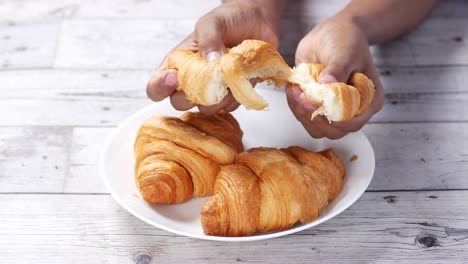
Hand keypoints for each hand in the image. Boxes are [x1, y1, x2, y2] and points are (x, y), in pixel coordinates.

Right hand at [146, 1, 282, 115]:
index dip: (160, 87)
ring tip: (231, 73)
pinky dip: (237, 95)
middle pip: (179, 103)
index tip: (174, 77)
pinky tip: (243, 76)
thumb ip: (208, 37)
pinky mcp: (232, 95)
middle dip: (193, 95)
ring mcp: (212, 90)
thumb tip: (210, 60)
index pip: (156, 86)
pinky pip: (230, 107)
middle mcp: (192, 80)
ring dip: (219, 97)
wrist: (258, 20)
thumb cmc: (230, 19)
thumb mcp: (213, 21)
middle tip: (210, 77)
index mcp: (179, 63)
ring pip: (207, 109)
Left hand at [286, 15, 383, 138]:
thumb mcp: (345, 51)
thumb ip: (338, 68)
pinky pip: (304, 117)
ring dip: (301, 113)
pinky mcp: (317, 107)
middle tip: (300, 96)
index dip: (332, 118)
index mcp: (369, 101)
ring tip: (295, 90)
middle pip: (334, 131)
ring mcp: (333, 110)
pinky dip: (295, 107)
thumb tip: (328, 83)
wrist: (332, 33)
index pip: (353, 122)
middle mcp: (353, 110)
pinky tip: (293, 90)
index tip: (314, 102)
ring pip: (316, 128)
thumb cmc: (346, 40)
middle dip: (313, 117)